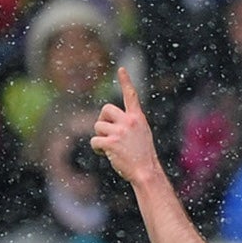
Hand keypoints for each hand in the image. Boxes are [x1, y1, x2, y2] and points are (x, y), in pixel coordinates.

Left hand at [90, 66, 159, 186]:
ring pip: (98, 126)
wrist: (146, 173)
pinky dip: (97, 148)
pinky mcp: (111, 143)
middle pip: (106, 110)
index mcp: (138, 118)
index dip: (126, 81)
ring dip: (100, 137)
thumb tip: (109, 123)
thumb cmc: (143, 158)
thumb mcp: (141, 136)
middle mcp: (129, 122)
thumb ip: (129, 125)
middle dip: (102, 120)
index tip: (121, 69)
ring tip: (109, 148)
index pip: (131, 96)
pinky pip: (95, 140)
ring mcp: (120, 132)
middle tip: (106, 132)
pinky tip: (104, 154)